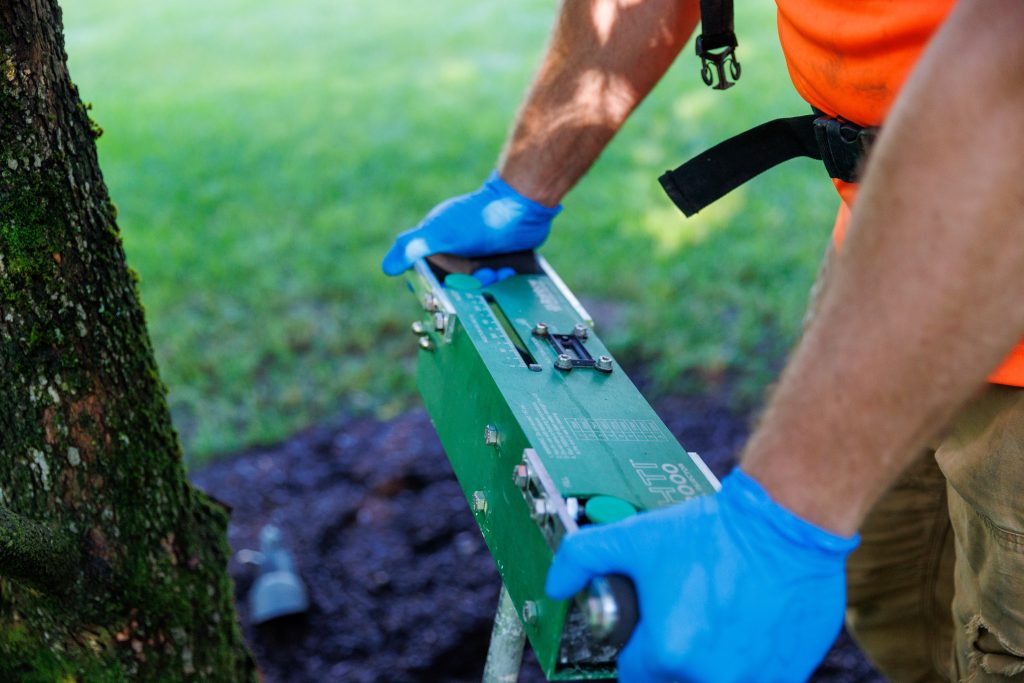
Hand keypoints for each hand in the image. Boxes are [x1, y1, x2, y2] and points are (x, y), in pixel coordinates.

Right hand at [381, 171, 561, 275]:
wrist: (520, 203)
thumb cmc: (477, 216)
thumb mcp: (439, 232)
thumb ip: (412, 247)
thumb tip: (387, 268)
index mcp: (434, 243)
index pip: (423, 274)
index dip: (429, 287)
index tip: (440, 294)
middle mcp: (453, 250)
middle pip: (452, 284)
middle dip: (464, 287)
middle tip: (478, 277)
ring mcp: (476, 254)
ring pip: (475, 284)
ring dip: (484, 284)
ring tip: (494, 271)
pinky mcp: (497, 257)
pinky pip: (495, 279)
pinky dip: (500, 278)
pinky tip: (506, 268)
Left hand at [546, 469, 857, 682]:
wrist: (785, 522)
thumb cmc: (714, 532)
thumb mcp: (635, 536)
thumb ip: (582, 559)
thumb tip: (556, 584)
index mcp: (667, 654)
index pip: (634, 673)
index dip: (638, 648)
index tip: (650, 627)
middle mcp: (711, 677)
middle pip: (674, 680)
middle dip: (673, 655)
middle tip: (685, 616)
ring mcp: (754, 681)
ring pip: (715, 679)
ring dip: (711, 659)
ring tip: (717, 616)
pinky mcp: (789, 675)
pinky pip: (755, 677)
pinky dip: (747, 659)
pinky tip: (747, 621)